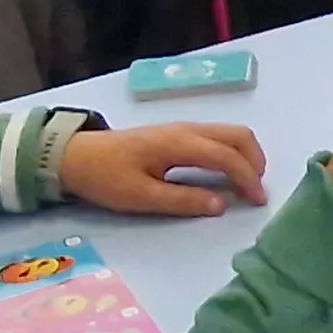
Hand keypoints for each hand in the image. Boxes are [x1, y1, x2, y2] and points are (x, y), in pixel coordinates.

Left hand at [57, 121, 267, 217]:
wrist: (74, 155)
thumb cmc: (105, 177)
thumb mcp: (141, 196)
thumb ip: (183, 200)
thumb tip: (221, 205)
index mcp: (179, 144)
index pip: (228, 156)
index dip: (248, 179)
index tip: (258, 202)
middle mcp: (186, 129)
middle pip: (238, 135)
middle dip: (255, 162)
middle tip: (256, 192)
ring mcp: (182, 128)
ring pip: (230, 133)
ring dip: (246, 155)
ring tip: (245, 184)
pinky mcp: (177, 132)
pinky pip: (217, 135)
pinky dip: (233, 151)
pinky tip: (226, 173)